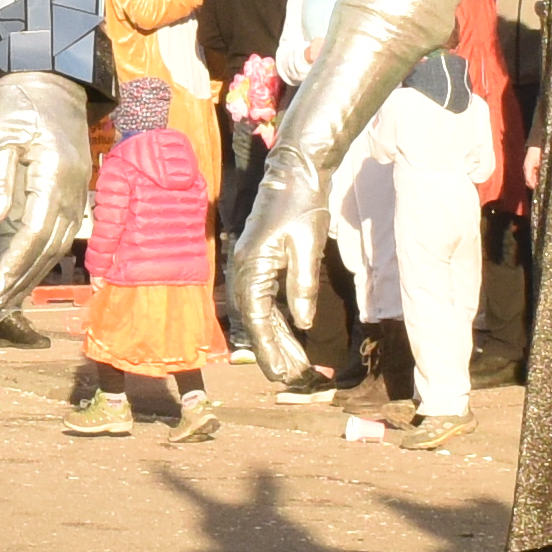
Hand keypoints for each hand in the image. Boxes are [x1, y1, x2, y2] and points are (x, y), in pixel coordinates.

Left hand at [0, 69, 94, 333]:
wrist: (55, 80)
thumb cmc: (23, 103)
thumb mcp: (2, 133)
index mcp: (55, 175)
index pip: (35, 232)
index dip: (15, 263)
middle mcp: (72, 190)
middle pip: (49, 246)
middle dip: (22, 278)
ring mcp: (76, 193)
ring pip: (57, 244)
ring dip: (32, 273)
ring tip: (7, 298)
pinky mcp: (71, 192)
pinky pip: (58, 232)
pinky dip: (40, 255)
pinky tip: (22, 271)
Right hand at [226, 166, 346, 398]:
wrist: (293, 172)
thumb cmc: (302, 205)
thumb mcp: (308, 246)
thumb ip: (303, 286)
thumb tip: (303, 324)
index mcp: (251, 268)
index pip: (258, 319)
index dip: (271, 350)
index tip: (283, 374)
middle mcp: (243, 270)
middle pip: (255, 321)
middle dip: (272, 351)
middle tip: (291, 379)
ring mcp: (247, 266)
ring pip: (259, 313)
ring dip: (275, 339)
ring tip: (292, 365)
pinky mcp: (257, 263)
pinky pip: (264, 299)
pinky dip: (276, 320)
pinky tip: (289, 336)